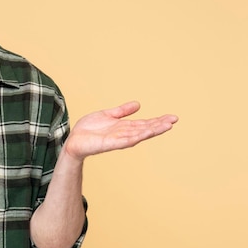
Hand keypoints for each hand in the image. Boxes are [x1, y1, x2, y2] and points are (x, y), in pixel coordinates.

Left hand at [63, 101, 177, 160]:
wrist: (74, 139)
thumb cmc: (89, 129)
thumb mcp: (107, 115)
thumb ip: (122, 111)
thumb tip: (138, 104)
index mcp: (124, 127)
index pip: (145, 123)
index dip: (158, 120)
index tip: (172, 117)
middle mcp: (124, 134)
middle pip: (145, 128)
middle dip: (159, 125)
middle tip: (174, 120)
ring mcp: (117, 139)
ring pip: (138, 134)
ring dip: (152, 130)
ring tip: (166, 126)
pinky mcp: (109, 143)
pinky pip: (125, 140)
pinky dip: (135, 137)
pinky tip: (145, 133)